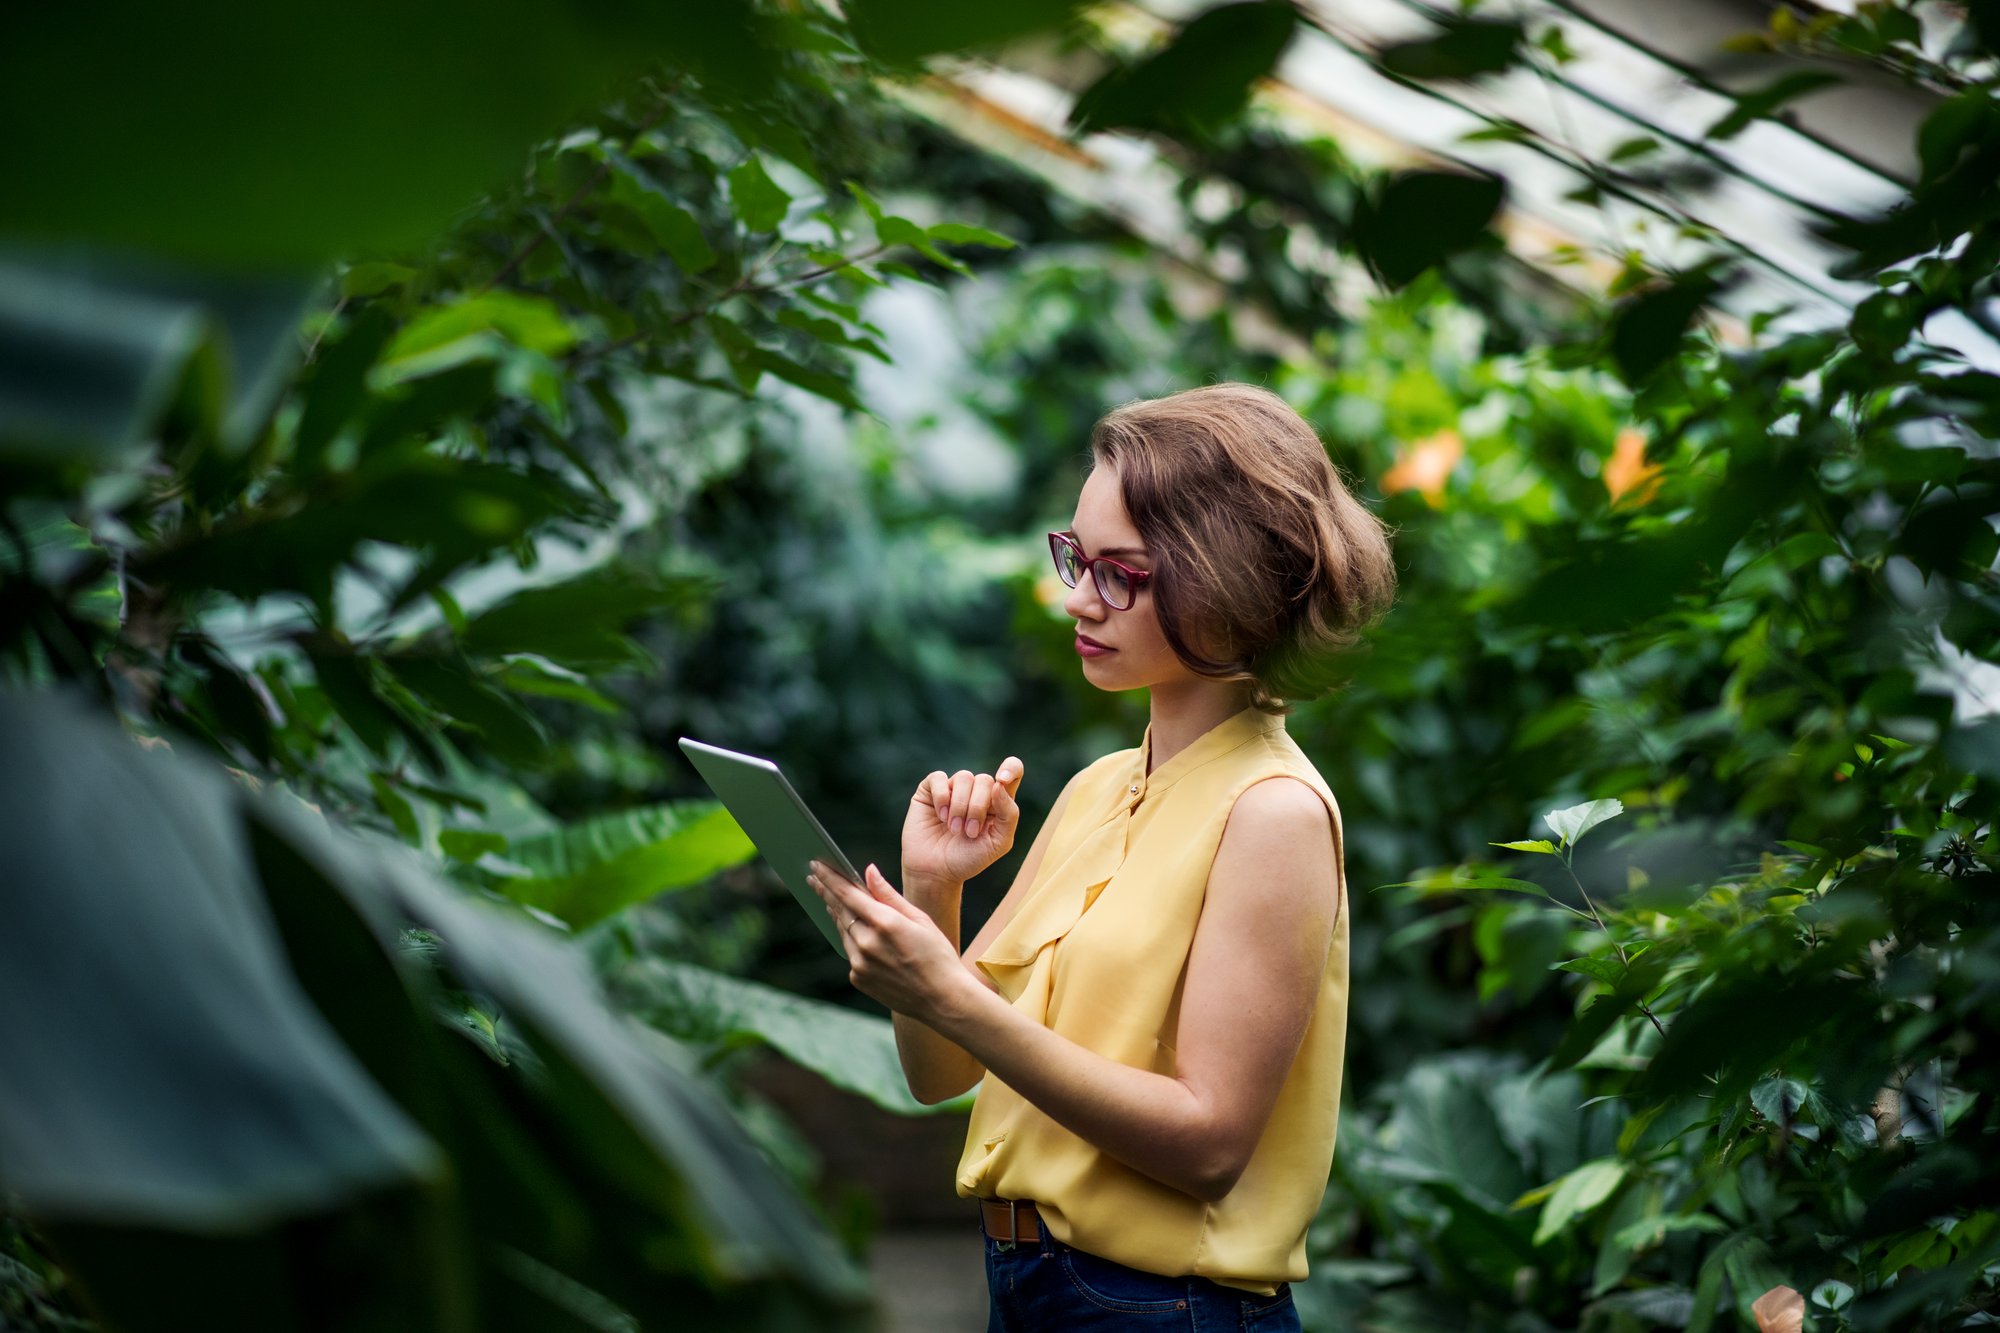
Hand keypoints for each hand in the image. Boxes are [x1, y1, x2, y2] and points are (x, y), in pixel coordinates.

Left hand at [805, 859, 975, 1023]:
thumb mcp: (920, 919)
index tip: (816, 865)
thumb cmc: (937, 955)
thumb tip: (868, 871)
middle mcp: (867, 943)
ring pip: (842, 931)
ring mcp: (860, 964)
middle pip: (839, 910)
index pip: (847, 894)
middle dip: (826, 892)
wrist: (942, 1000)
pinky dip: (852, 940)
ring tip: (831, 901)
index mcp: (885, 923)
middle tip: (813, 878)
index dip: (829, 878)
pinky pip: (850, 952)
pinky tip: (857, 933)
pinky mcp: (858, 979)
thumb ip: (889, 895)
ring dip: (837, 914)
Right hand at [902, 758, 1023, 886]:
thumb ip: (1009, 814)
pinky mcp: (930, 790)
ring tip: (954, 829)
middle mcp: (976, 791)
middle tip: (970, 832)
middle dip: (977, 807)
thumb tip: (999, 784)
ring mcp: (952, 789)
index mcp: (997, 801)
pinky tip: (941, 816)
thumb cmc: (969, 859)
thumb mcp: (999, 842)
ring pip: (963, 777)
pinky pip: (938, 777)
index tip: (1002, 781)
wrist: (936, 872)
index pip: (1012, 770)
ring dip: (960, 807)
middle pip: (985, 779)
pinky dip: (941, 797)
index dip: (1011, 768)